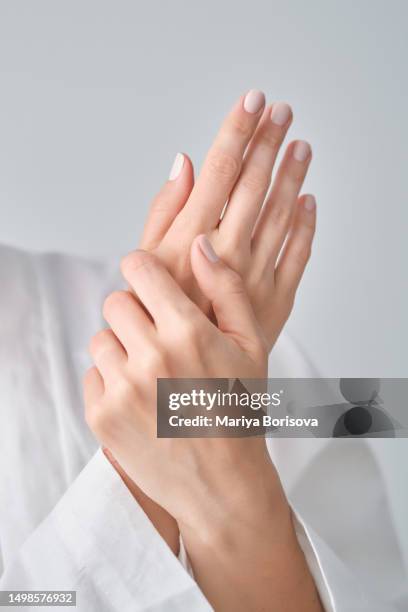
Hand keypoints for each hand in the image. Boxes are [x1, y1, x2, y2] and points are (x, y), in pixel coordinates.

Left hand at [84, 244, 321, 610]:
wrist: (222, 483)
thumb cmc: (240, 411)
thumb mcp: (251, 344)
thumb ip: (226, 288)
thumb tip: (199, 244)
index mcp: (187, 332)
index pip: (138, 268)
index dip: (144, 270)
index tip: (150, 282)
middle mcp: (150, 357)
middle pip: (115, 301)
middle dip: (135, 311)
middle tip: (157, 336)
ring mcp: (122, 388)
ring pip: (101, 338)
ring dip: (121, 347)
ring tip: (150, 371)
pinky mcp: (102, 416)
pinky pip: (92, 374)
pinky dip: (111, 380)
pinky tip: (141, 399)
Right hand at [141, 90, 315, 348]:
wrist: (181, 378)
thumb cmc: (156, 318)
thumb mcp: (145, 263)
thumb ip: (165, 212)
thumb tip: (186, 163)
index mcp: (190, 241)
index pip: (220, 172)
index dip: (238, 133)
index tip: (252, 101)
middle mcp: (227, 254)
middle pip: (254, 185)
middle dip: (269, 142)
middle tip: (282, 111)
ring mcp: (256, 277)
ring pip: (282, 213)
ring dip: (292, 175)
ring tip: (301, 145)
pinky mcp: (276, 300)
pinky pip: (299, 255)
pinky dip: (305, 225)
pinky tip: (309, 201)